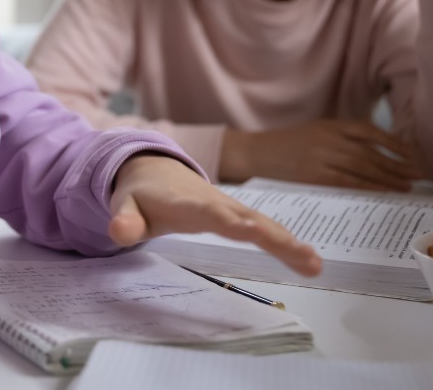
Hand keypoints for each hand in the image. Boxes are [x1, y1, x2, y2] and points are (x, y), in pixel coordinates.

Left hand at [109, 155, 320, 274]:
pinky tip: (310, 261)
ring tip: (314, 264)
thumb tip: (118, 233)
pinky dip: (288, 242)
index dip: (228, 221)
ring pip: (263, 223)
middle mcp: (215, 202)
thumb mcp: (125, 206)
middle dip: (272, 235)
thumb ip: (124, 220)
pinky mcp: (240, 214)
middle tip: (300, 253)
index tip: (250, 231)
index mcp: (186, 203)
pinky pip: (267, 228)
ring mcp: (231, 207)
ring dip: (288, 242)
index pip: (209, 213)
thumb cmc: (141, 194)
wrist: (154, 168)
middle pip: (247, 218)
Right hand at [218, 119, 422, 191]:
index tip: (414, 154)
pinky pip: (348, 182)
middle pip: (371, 152)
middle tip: (420, 174)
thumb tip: (378, 153)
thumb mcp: (316, 132)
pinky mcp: (314, 176)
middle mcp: (329, 139)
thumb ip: (342, 138)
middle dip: (399, 164)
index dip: (395, 143)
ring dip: (389, 178)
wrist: (255, 153)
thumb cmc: (287, 145)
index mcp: (330, 125)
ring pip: (364, 168)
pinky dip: (369, 187)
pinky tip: (383, 192)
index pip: (370, 131)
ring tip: (408, 185)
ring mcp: (321, 157)